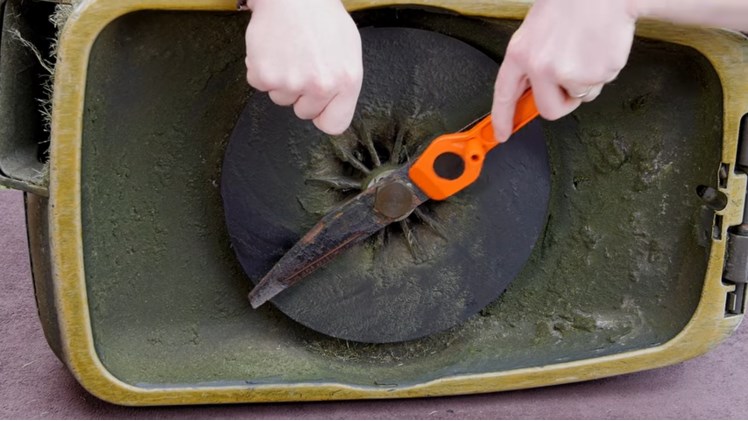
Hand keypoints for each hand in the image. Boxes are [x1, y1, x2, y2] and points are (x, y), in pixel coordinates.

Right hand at [243, 0, 362, 134]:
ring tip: (289, 52)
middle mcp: (320, 85)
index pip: (334, 124)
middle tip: (302, 64)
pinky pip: (260, 84)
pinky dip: (262, 69)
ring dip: (281, 80)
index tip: (318, 106)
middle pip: (304, 113)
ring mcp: (291, 82)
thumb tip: (334, 106)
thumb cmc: (320, 16)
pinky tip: (273, 49)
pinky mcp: (265, 75)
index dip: (323, 114)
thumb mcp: (348, 50)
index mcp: (346, 81)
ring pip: (281, 99)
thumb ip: (343, 83)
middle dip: (300, 93)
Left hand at [492, 0, 637, 141]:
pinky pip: (601, 84)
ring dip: (586, 81)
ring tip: (586, 49)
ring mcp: (569, 72)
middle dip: (562, 102)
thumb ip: (531, 64)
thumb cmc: (570, 4)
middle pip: (549, 109)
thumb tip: (532, 93)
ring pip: (580, 97)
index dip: (502, 118)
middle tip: (570, 80)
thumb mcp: (536, 31)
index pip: (504, 94)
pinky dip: (603, 70)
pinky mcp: (596, 74)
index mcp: (520, 53)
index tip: (501, 134)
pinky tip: (599, 46)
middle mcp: (541, 66)